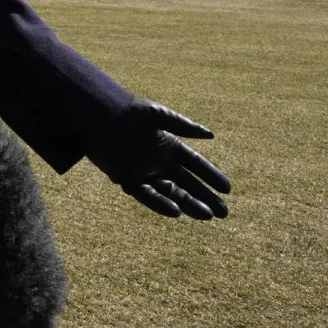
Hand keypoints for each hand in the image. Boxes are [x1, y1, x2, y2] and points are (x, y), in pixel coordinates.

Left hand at [85, 98, 231, 218]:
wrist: (99, 116)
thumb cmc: (127, 112)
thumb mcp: (158, 115)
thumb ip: (183, 125)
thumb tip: (211, 134)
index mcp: (169, 145)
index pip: (195, 165)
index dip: (211, 176)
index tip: (228, 189)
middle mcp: (159, 162)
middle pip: (187, 184)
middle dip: (205, 198)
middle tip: (224, 213)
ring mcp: (144, 173)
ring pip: (171, 193)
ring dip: (189, 204)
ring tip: (207, 215)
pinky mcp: (127, 179)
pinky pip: (147, 195)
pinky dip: (161, 204)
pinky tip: (177, 212)